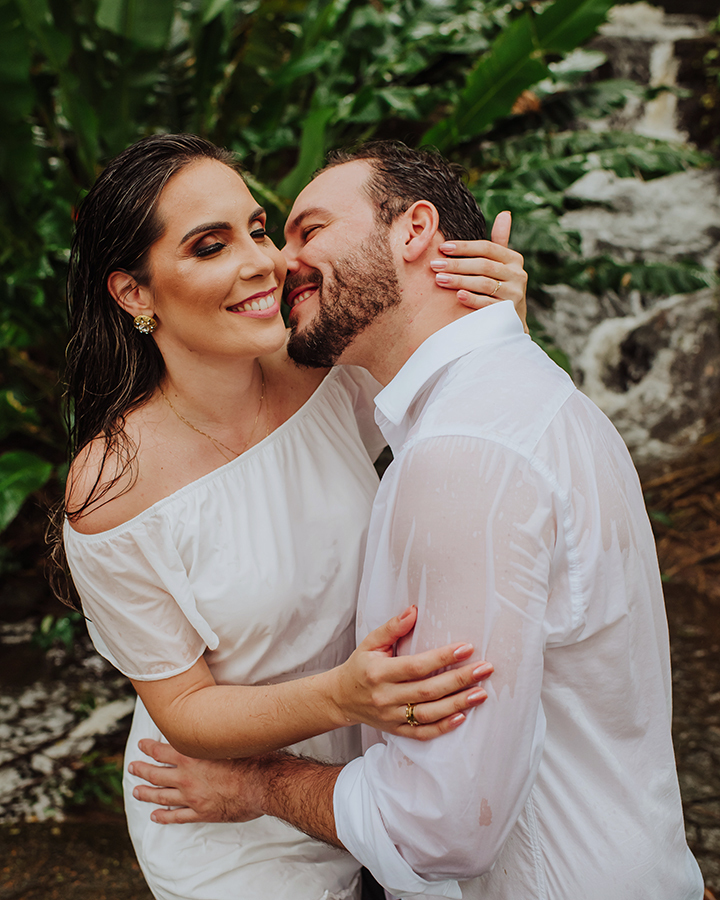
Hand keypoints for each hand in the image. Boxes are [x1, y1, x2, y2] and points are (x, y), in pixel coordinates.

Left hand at [129, 739, 266, 824]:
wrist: (262, 784)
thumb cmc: (249, 758)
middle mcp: (186, 777)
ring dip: (147, 793)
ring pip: (161, 796)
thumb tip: (210, 720)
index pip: (162, 751)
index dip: (149, 748)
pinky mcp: (201, 813)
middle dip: (141, 770)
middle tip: (132, 767)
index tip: (141, 745)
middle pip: (156, 774)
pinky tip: (156, 816)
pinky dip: (164, 816)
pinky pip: (177, 817)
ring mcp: (192, 798)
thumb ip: (213, 735)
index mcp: (191, 757)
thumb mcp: (228, 739)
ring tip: (136, 791)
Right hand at [327, 605, 492, 739]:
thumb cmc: (361, 665)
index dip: (442, 657)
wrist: (341, 698)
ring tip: (481, 693)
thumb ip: (392, 627)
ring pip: (429, 714)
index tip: (466, 648)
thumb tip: (414, 610)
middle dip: (459, 679)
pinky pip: (422, 733)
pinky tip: (462, 717)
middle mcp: (385, 696)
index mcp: (379, 672)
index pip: (415, 666)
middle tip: (485, 669)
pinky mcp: (396, 730)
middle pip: (427, 690)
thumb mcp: (370, 642)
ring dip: (458, 704)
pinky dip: (442, 727)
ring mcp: (391, 716)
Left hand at [431, 211, 528, 331]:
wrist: (510, 324)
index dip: (464, 247)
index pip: (487, 248)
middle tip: (434, 264)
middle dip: (457, 264)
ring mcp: (515, 294)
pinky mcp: (508, 312)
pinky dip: (473, 299)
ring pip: (484, 283)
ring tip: (439, 279)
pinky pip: (488, 304)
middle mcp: (518, 275)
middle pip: (483, 265)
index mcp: (514, 260)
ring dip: (460, 280)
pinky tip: (458, 296)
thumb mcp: (502, 266)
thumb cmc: (500, 289)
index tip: (442, 248)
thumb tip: (505, 213)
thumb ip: (500, 242)